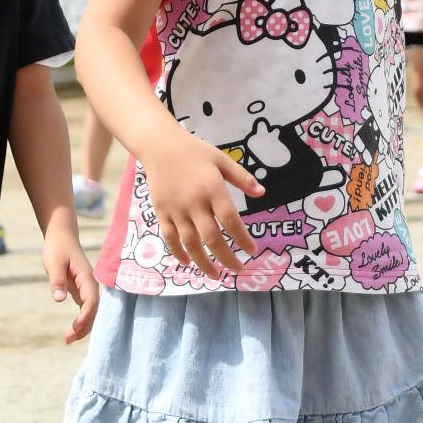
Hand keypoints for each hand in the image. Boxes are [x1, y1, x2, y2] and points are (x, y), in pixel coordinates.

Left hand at [43, 219, 98, 342]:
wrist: (61, 235)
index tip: (74, 328)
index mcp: (87, 278)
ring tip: (68, 339)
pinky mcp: (80, 289)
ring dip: (83, 326)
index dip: (84, 317)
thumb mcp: (54, 263)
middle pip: (93, 310)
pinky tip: (73, 329)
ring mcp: (86, 287)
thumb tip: (59, 300)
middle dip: (84, 327)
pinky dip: (81, 320)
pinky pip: (85, 308)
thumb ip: (57, 281)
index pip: (91, 302)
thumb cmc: (58, 247)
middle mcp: (90, 284)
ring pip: (90, 311)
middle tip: (67, 339)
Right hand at [143, 131, 263, 275]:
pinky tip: (188, 263)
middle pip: (212, 238)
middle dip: (227, 258)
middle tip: (239, 270)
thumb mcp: (222, 159)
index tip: (253, 251)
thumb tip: (262, 193)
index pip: (231, 220)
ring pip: (191, 243)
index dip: (243, 238)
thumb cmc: (194, 152)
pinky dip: (179, 253)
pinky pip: (170, 238)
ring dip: (204, 263)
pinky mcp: (162, 213)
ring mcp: (176, 210)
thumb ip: (242, 178)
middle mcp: (194, 203)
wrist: (160, 146)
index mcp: (212, 189)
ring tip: (216, 275)